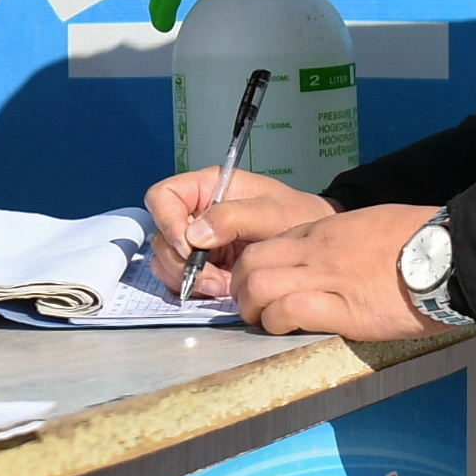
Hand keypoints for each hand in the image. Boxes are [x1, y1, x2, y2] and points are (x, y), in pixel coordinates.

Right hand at [143, 166, 335, 294]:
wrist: (314, 246)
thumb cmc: (298, 216)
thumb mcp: (272, 211)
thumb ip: (233, 216)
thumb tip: (195, 233)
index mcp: (208, 187)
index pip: (163, 196)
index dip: (166, 220)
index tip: (187, 245)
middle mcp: (196, 212)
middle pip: (161, 235)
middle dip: (181, 261)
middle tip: (211, 277)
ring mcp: (197, 241)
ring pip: (166, 261)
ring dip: (187, 278)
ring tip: (221, 285)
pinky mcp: (204, 265)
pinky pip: (182, 279)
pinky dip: (198, 288)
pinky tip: (223, 288)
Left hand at [219, 201, 445, 340]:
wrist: (452, 253)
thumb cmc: (421, 238)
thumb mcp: (371, 225)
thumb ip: (341, 239)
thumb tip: (327, 258)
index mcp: (324, 230)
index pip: (263, 244)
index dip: (247, 269)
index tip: (251, 286)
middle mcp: (318, 251)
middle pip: (250, 264)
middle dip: (239, 291)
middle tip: (249, 309)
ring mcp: (329, 278)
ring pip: (260, 287)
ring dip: (253, 312)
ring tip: (266, 323)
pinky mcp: (346, 310)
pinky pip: (290, 312)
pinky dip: (278, 324)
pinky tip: (288, 329)